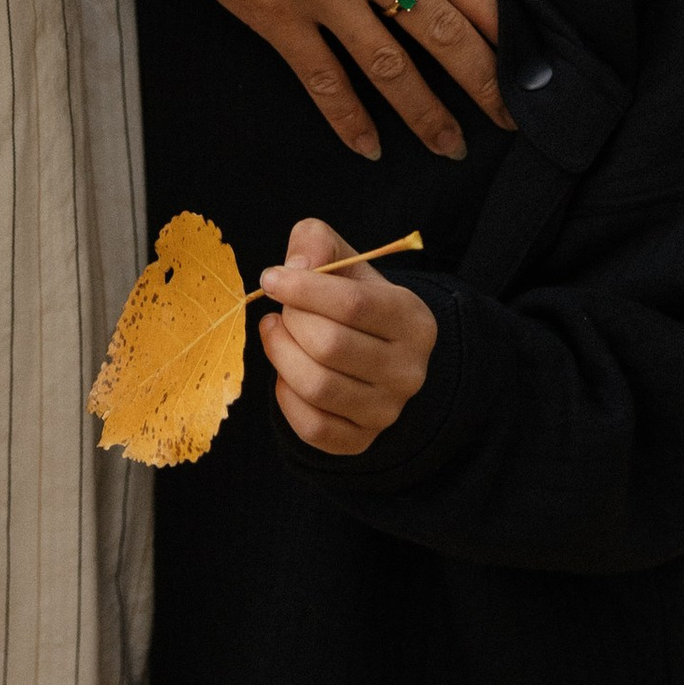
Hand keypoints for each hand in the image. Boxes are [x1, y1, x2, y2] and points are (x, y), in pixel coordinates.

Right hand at [5, 0, 505, 159]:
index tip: (520, 46)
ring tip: (452, 145)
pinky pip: (322, 80)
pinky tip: (371, 145)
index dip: (495, 15)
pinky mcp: (274, 17)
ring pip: (391, 67)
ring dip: (427, 113)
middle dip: (483, 78)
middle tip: (510, 115)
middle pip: (441, 28)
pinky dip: (349, 118)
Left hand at [260, 218, 437, 454]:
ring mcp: (387, 411)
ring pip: (317, 386)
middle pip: (331, 345)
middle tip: (280, 311)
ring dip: (281, 355)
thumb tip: (295, 267)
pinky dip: (286, 397)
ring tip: (275, 334)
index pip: (354, 304)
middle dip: (291, 322)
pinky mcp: (361, 441)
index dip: (304, 289)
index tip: (271, 278)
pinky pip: (311, 426)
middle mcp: (408, 370)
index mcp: (412, 319)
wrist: (376, 353)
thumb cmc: (354, 300)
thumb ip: (317, 243)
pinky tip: (285, 373)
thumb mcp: (344, 259)